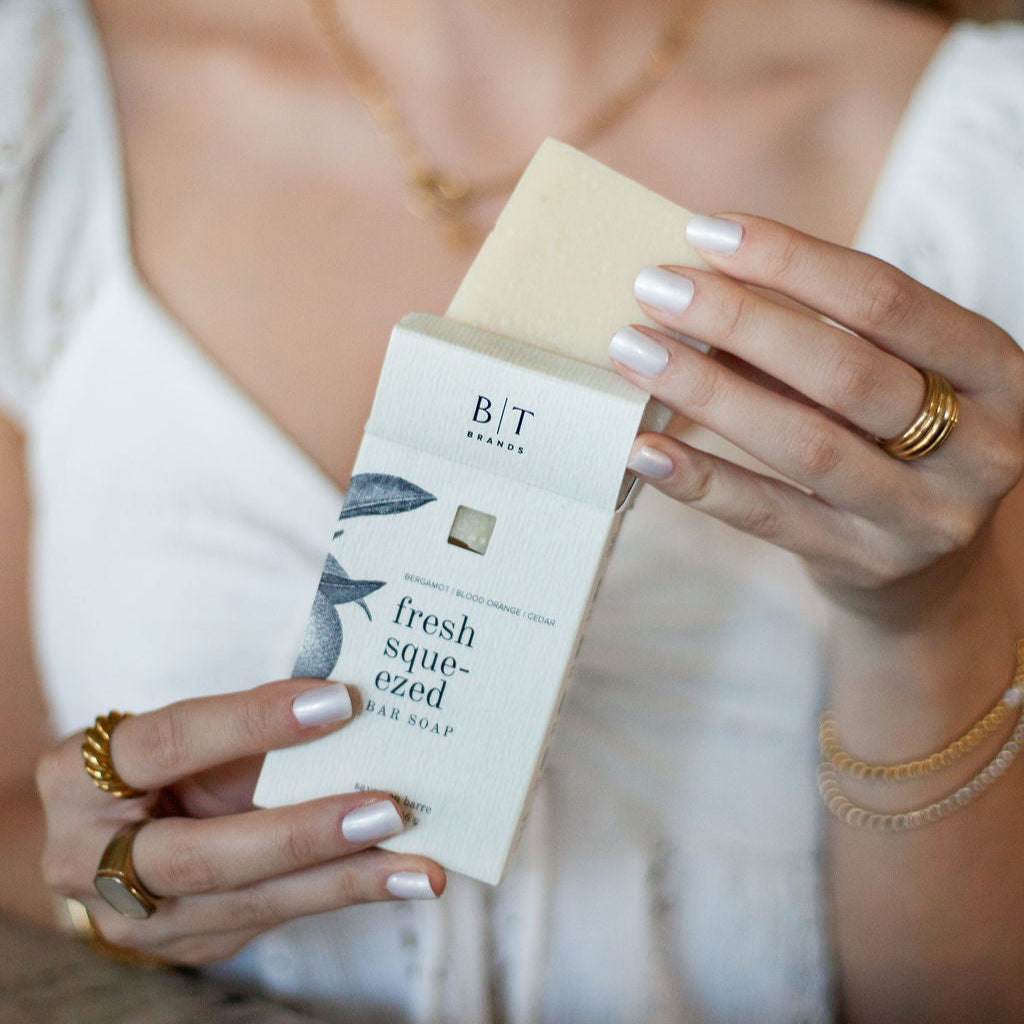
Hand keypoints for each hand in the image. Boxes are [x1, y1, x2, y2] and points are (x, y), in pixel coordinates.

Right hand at [36, 679, 445, 963]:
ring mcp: (137, 920)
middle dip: (303, 834)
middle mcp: (89, 860)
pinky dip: (342, 892)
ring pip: (249, 902)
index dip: (252, 721)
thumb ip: (245, 727)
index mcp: (79, 778)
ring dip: (345, 881)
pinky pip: (274, 916)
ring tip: (420, 867)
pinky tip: (402, 877)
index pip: (170, 743)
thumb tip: (349, 703)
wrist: (105, 840)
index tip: (339, 702)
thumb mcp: (179, 736)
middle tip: (389, 810)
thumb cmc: (159, 764)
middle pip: (204, 855)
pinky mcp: (189, 946)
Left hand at [610, 214, 1023, 621]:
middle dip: (739, 320)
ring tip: (635, 352)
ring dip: (709, 391)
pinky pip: (770, 516)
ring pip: (806, 444)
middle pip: (844, 369)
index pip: (885, 298)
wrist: (929, 569)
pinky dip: (702, 480)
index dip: (791, 260)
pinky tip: (643, 449)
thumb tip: (700, 280)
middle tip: (654, 288)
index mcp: (992, 369)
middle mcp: (978, 443)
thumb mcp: (886, 377)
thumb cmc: (893, 442)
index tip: (705, 233)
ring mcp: (925, 515)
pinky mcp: (865, 564)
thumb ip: (816, 334)